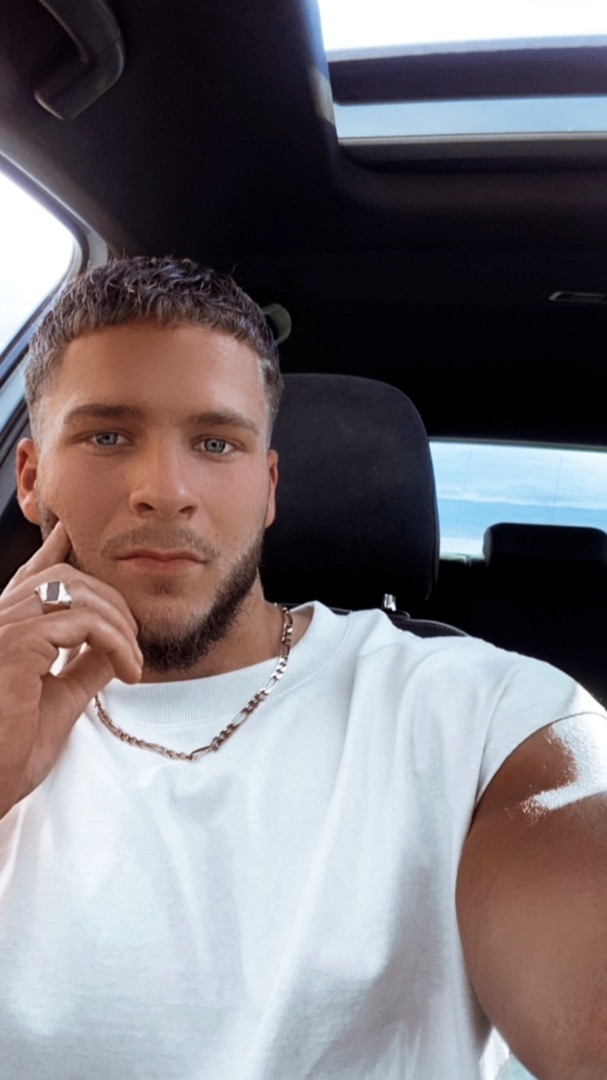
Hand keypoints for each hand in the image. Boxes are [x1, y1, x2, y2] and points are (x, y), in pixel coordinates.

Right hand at [0, 521, 142, 817]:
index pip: (29, 578)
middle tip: (133, 639)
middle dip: (109, 599)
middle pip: (63, 578)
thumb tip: (113, 646)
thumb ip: (83, 668)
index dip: (52, 552)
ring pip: (77, 592)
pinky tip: (128, 669)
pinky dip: (117, 642)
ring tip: (133, 661)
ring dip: (119, 622)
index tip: (68, 534)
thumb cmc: (9, 754)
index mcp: (3, 631)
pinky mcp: (16, 645)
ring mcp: (4, 628)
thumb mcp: (58, 701)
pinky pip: (85, 622)